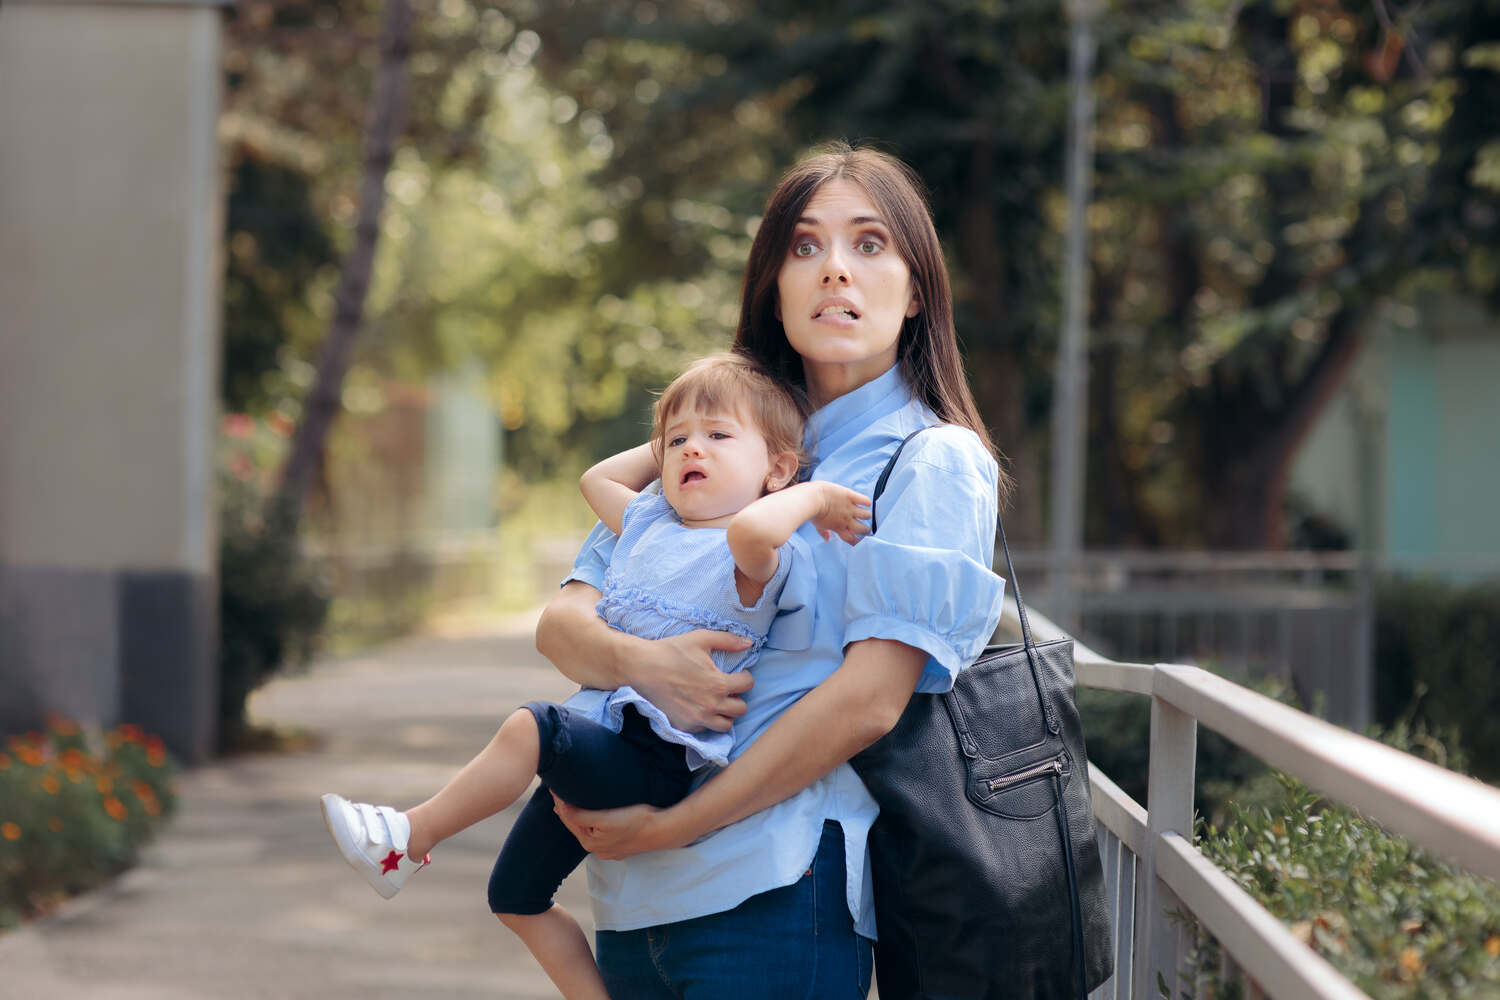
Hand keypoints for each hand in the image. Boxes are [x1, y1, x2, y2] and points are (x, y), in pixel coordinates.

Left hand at [553, 796, 674, 859]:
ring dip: (578, 816)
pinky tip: (592, 815)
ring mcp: (609, 848)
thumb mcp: (603, 818)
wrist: (661, 830)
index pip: (568, 818)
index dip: (560, 802)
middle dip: (566, 810)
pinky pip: (599, 832)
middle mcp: (596, 848)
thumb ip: (580, 816)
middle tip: (557, 792)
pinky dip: (591, 822)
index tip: (554, 787)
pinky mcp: (619, 845)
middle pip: (576, 825)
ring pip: (587, 829)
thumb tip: (561, 807)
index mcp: (590, 841)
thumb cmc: (635, 821)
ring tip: (570, 802)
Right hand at [630, 630, 753, 732]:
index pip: (747, 685)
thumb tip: (749, 643)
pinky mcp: (684, 725)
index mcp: (718, 684)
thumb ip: (728, 640)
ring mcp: (697, 718)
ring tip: (717, 702)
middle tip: (728, 690)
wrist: (642, 667)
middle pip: (741, 710)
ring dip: (725, 714)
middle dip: (738, 698)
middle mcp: (711, 705)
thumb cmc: (671, 651)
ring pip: (725, 725)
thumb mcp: (701, 639)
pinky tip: (700, 708)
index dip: (745, 677)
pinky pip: (705, 729)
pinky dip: (706, 721)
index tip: (739, 674)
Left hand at [811, 483, 872, 544]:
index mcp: (838, 528)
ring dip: (867, 515)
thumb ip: (823, 532)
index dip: (857, 541)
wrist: (812, 499)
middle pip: (863, 529)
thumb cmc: (813, 512)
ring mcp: (850, 508)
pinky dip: (867, 502)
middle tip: (865, 527)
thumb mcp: (817, 525)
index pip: (852, 539)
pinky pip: (865, 501)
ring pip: (866, 515)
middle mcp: (846, 520)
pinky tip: (866, 503)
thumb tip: (827, 538)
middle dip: (866, 529)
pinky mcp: (850, 496)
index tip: (860, 540)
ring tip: (865, 514)